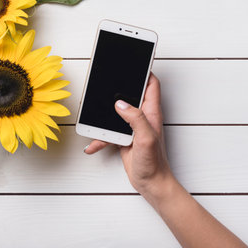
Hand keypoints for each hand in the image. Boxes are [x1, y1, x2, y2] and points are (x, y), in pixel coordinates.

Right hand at [84, 73, 173, 194]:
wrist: (151, 184)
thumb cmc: (154, 164)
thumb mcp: (146, 138)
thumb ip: (135, 118)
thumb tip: (120, 104)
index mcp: (151, 113)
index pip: (151, 85)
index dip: (145, 72)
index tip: (134, 62)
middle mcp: (143, 117)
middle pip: (131, 94)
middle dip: (118, 88)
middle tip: (106, 82)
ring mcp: (133, 128)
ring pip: (116, 113)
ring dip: (104, 115)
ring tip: (92, 114)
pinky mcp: (124, 138)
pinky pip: (109, 132)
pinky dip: (100, 137)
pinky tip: (92, 144)